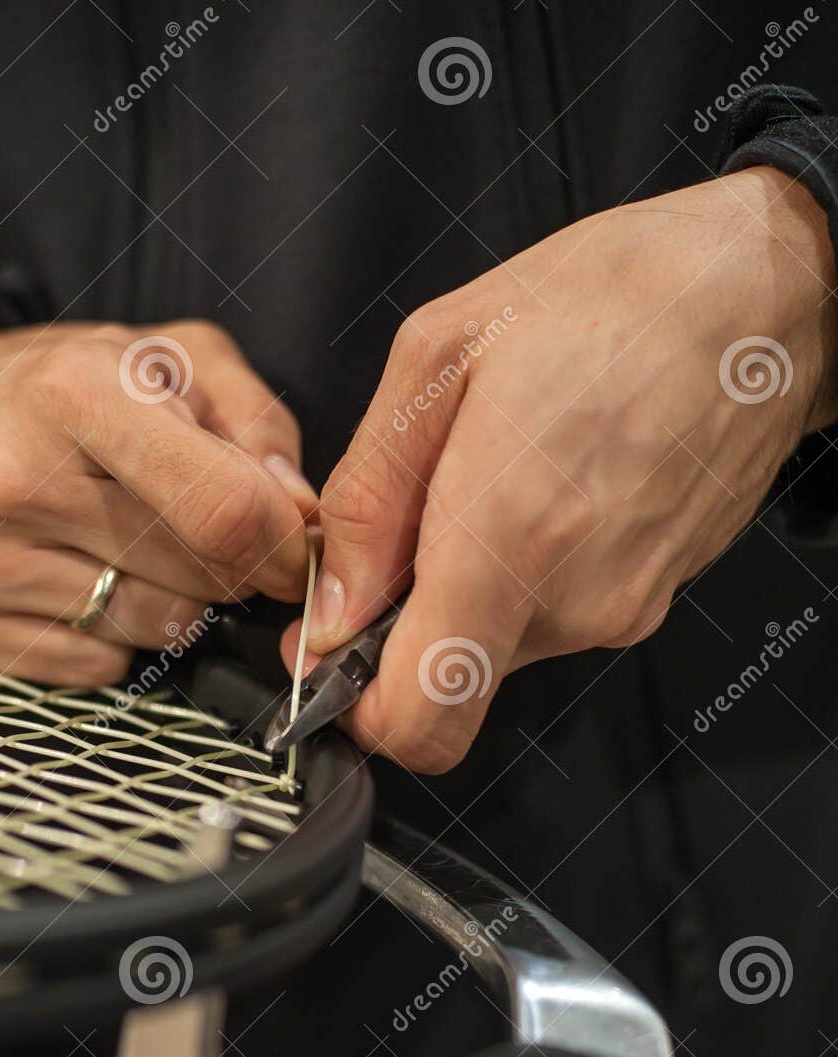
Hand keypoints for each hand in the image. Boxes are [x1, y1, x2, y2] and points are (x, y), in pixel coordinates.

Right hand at [0, 320, 314, 684]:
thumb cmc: (63, 388)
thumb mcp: (169, 358)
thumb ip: (256, 424)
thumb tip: (301, 520)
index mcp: (72, 393)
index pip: (223, 511)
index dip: (284, 545)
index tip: (296, 549)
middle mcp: (13, 477)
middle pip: (197, 579)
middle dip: (229, 567)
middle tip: (201, 532)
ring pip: (154, 630)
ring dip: (171, 601)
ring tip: (126, 543)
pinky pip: (96, 667)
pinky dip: (111, 637)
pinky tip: (77, 577)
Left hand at [286, 168, 837, 771]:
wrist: (764, 293)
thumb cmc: (613, 298)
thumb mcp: (440, 355)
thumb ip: (368, 499)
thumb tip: (333, 606)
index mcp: (508, 538)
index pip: (418, 721)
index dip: (358, 707)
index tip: (336, 649)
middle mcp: (571, 602)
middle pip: (448, 684)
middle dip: (408, 620)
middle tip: (416, 518)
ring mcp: (619, 611)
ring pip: (496, 647)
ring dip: (471, 583)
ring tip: (498, 474)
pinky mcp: (647, 603)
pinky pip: (551, 617)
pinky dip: (524, 571)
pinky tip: (547, 484)